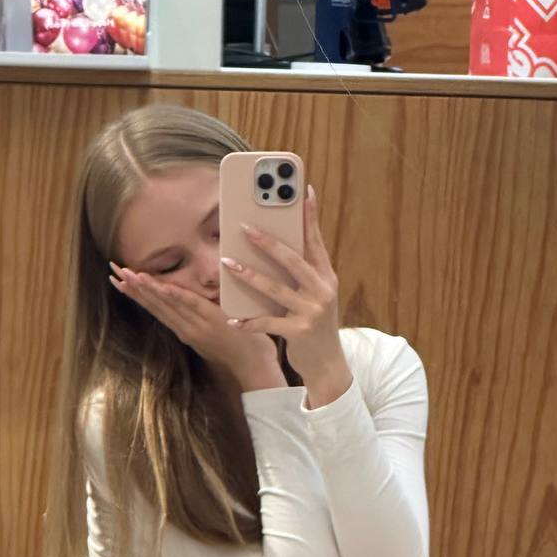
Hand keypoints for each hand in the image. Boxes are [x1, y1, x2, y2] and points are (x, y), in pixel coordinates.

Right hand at [109, 264, 284, 391]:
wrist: (255, 368)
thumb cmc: (242, 351)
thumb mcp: (214, 336)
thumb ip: (201, 322)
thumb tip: (193, 308)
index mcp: (186, 331)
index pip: (157, 309)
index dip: (137, 295)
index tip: (119, 281)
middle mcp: (186, 328)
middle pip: (155, 305)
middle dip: (133, 288)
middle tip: (113, 270)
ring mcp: (198, 324)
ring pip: (167, 303)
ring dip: (146, 288)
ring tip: (127, 274)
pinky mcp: (212, 319)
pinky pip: (190, 304)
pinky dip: (173, 294)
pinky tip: (158, 285)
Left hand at [219, 185, 351, 406]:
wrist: (329, 364)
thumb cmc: (315, 324)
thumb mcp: (316, 294)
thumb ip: (302, 272)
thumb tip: (276, 244)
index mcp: (325, 276)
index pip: (316, 241)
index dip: (310, 216)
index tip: (304, 191)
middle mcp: (322, 290)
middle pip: (293, 260)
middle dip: (268, 242)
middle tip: (244, 226)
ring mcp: (311, 311)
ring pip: (276, 289)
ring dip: (249, 275)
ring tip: (227, 264)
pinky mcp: (299, 333)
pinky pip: (268, 323)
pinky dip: (249, 321)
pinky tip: (232, 318)